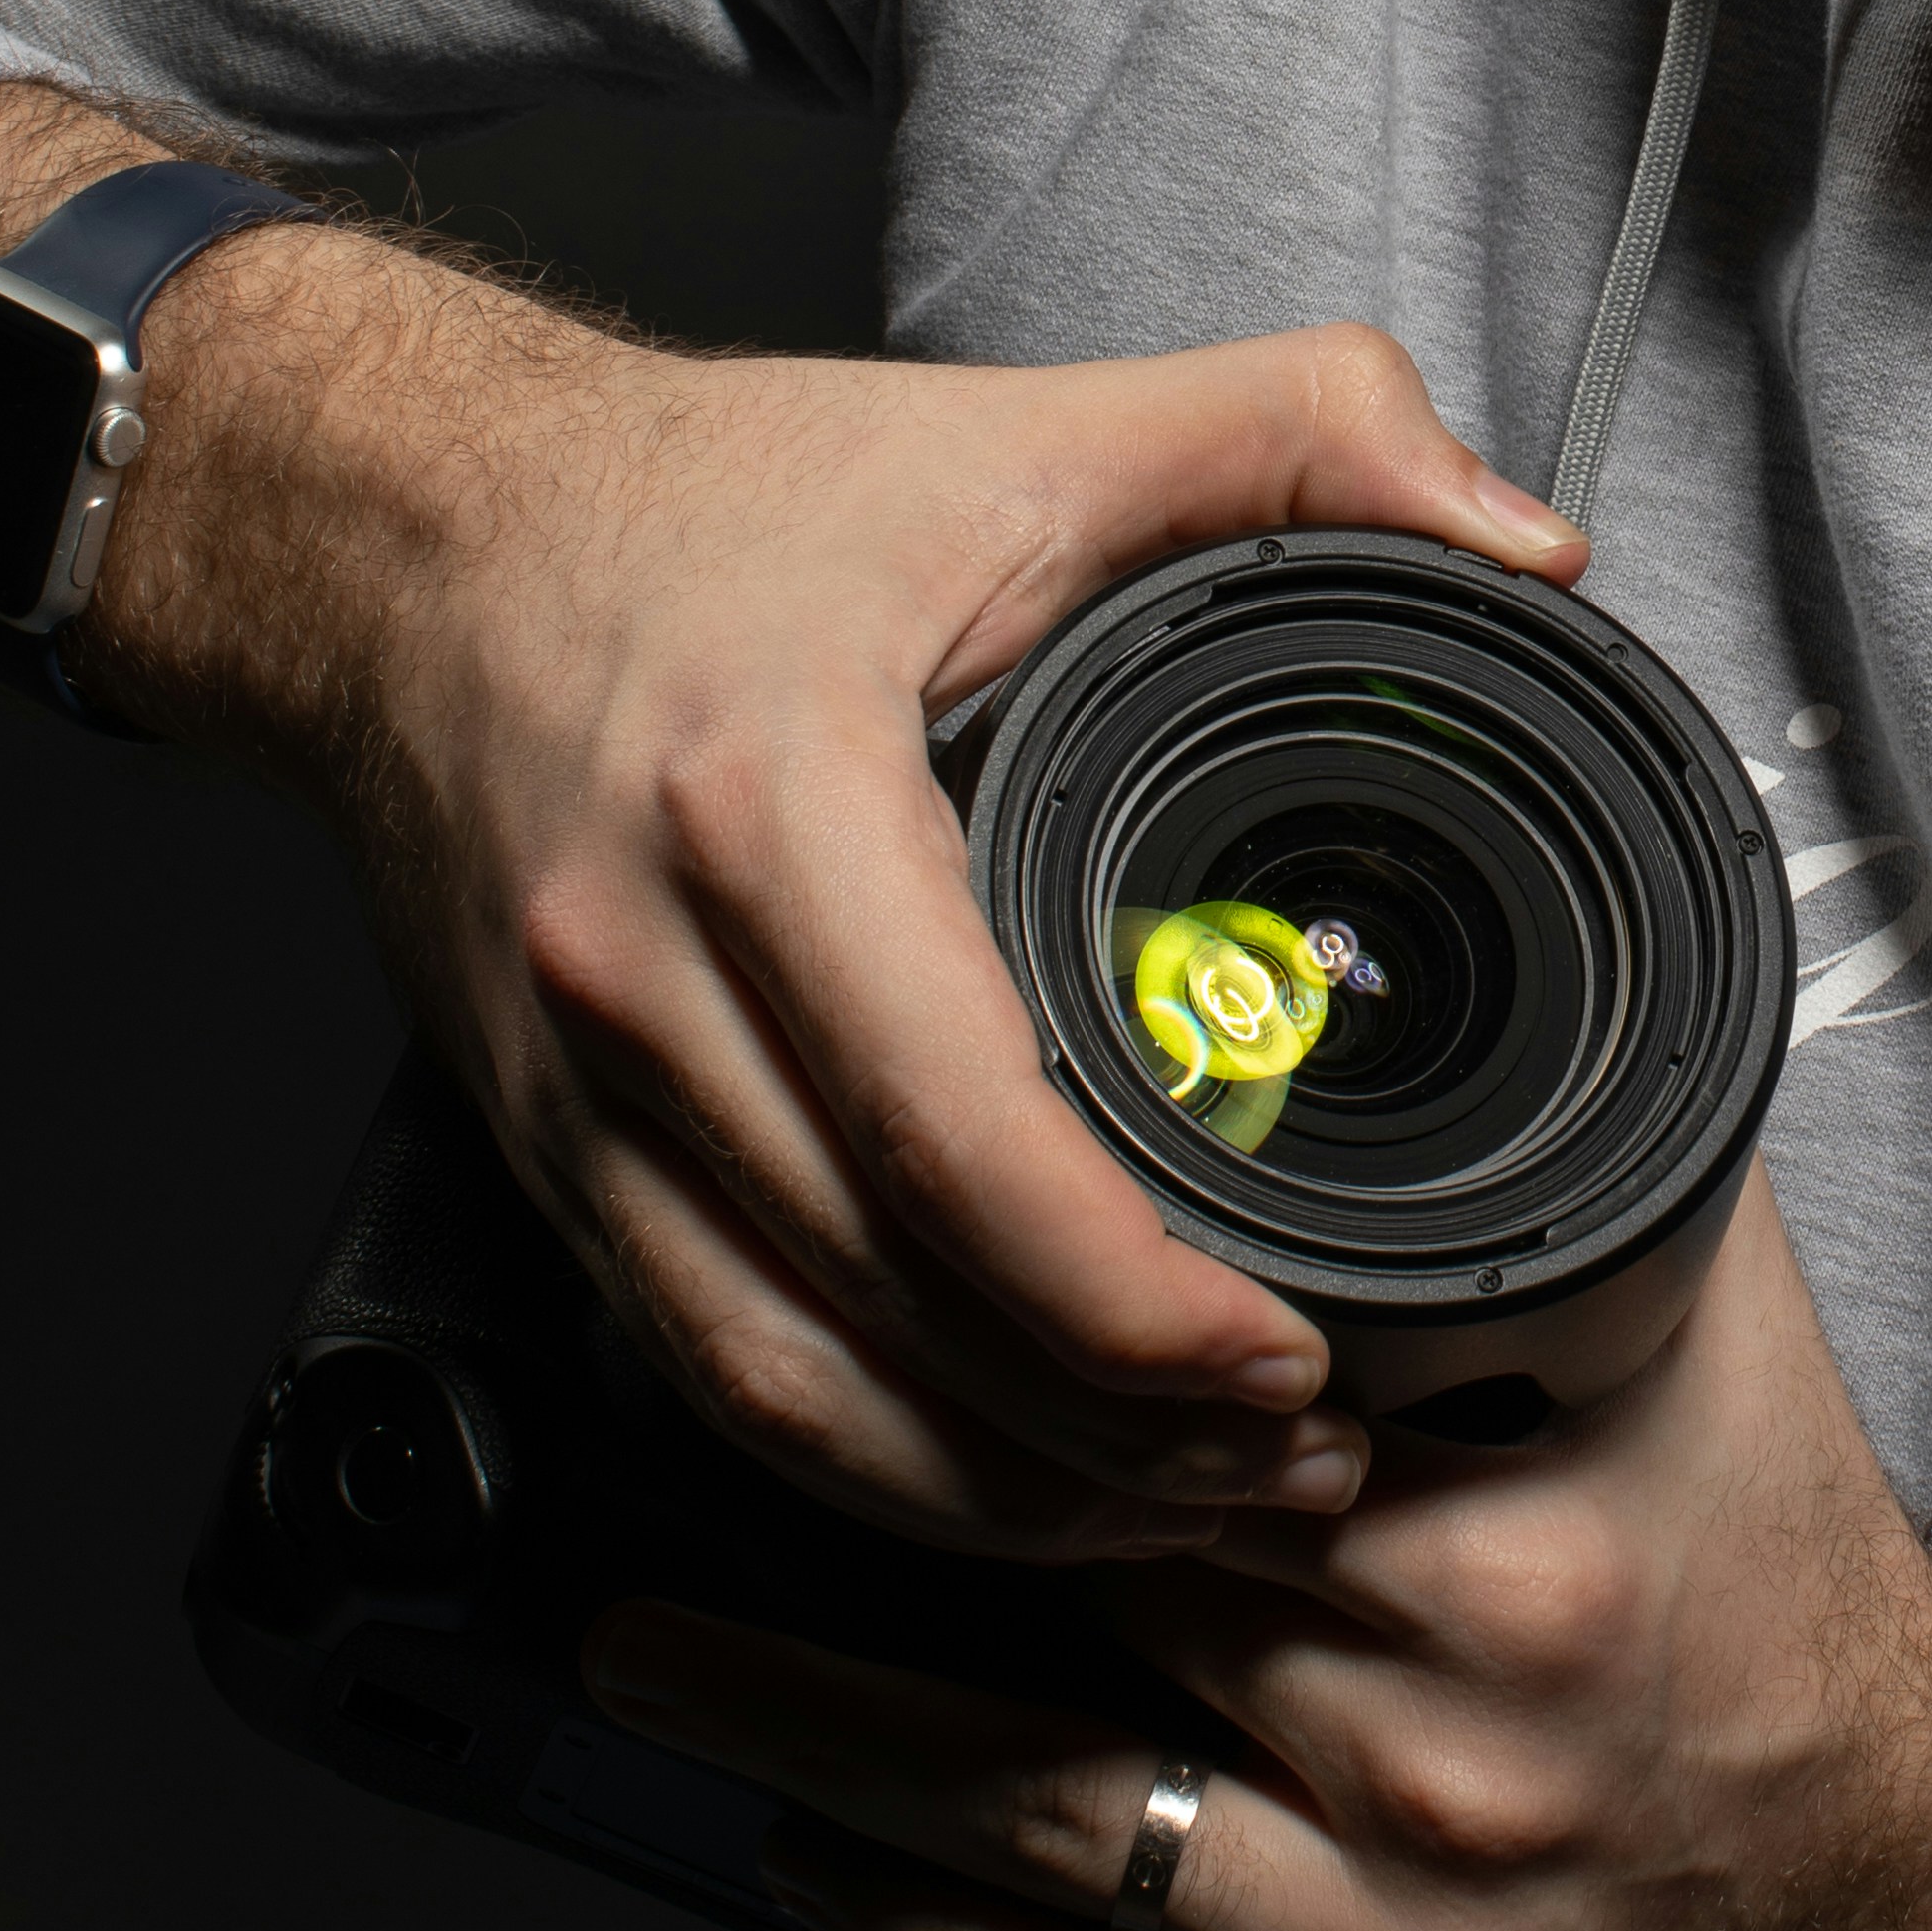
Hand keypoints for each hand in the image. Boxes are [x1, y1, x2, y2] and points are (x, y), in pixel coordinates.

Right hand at [211, 291, 1593, 1559]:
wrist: (407, 538)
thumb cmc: (710, 499)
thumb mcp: (1033, 425)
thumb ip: (1308, 432)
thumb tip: (1524, 540)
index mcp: (771, 808)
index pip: (957, 1127)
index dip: (1131, 1299)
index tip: (1290, 1357)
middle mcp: (647, 980)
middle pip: (889, 1306)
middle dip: (1115, 1437)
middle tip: (1311, 1460)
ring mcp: (579, 1095)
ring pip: (790, 1389)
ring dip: (1002, 1500)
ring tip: (1208, 1505)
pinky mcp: (550, 1158)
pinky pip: (711, 1374)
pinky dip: (872, 1468)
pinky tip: (1016, 1485)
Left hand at [585, 1167, 1931, 1930]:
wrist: (1880, 1845)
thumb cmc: (1757, 1542)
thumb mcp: (1680, 1311)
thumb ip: (1514, 1157)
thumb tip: (1347, 939)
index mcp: (1510, 1566)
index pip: (1177, 1457)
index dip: (998, 1381)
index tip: (842, 1291)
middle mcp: (1452, 1776)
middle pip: (1084, 1628)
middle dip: (873, 1536)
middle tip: (682, 1443)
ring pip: (1045, 1840)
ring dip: (816, 1738)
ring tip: (646, 1648)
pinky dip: (928, 1930)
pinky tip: (800, 1840)